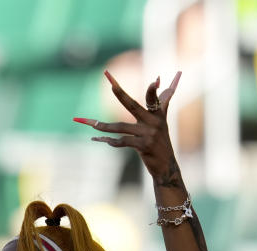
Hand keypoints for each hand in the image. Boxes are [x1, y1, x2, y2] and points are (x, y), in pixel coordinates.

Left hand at [74, 71, 182, 187]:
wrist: (166, 165)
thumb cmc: (161, 141)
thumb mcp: (163, 120)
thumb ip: (163, 100)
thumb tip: (164, 78)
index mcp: (158, 114)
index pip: (153, 98)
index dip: (152, 89)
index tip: (154, 80)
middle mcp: (154, 122)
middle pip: (133, 105)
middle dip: (120, 93)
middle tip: (110, 84)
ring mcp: (149, 134)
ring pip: (120, 127)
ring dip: (103, 126)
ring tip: (90, 124)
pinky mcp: (144, 146)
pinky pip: (122, 141)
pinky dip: (110, 141)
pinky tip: (101, 139)